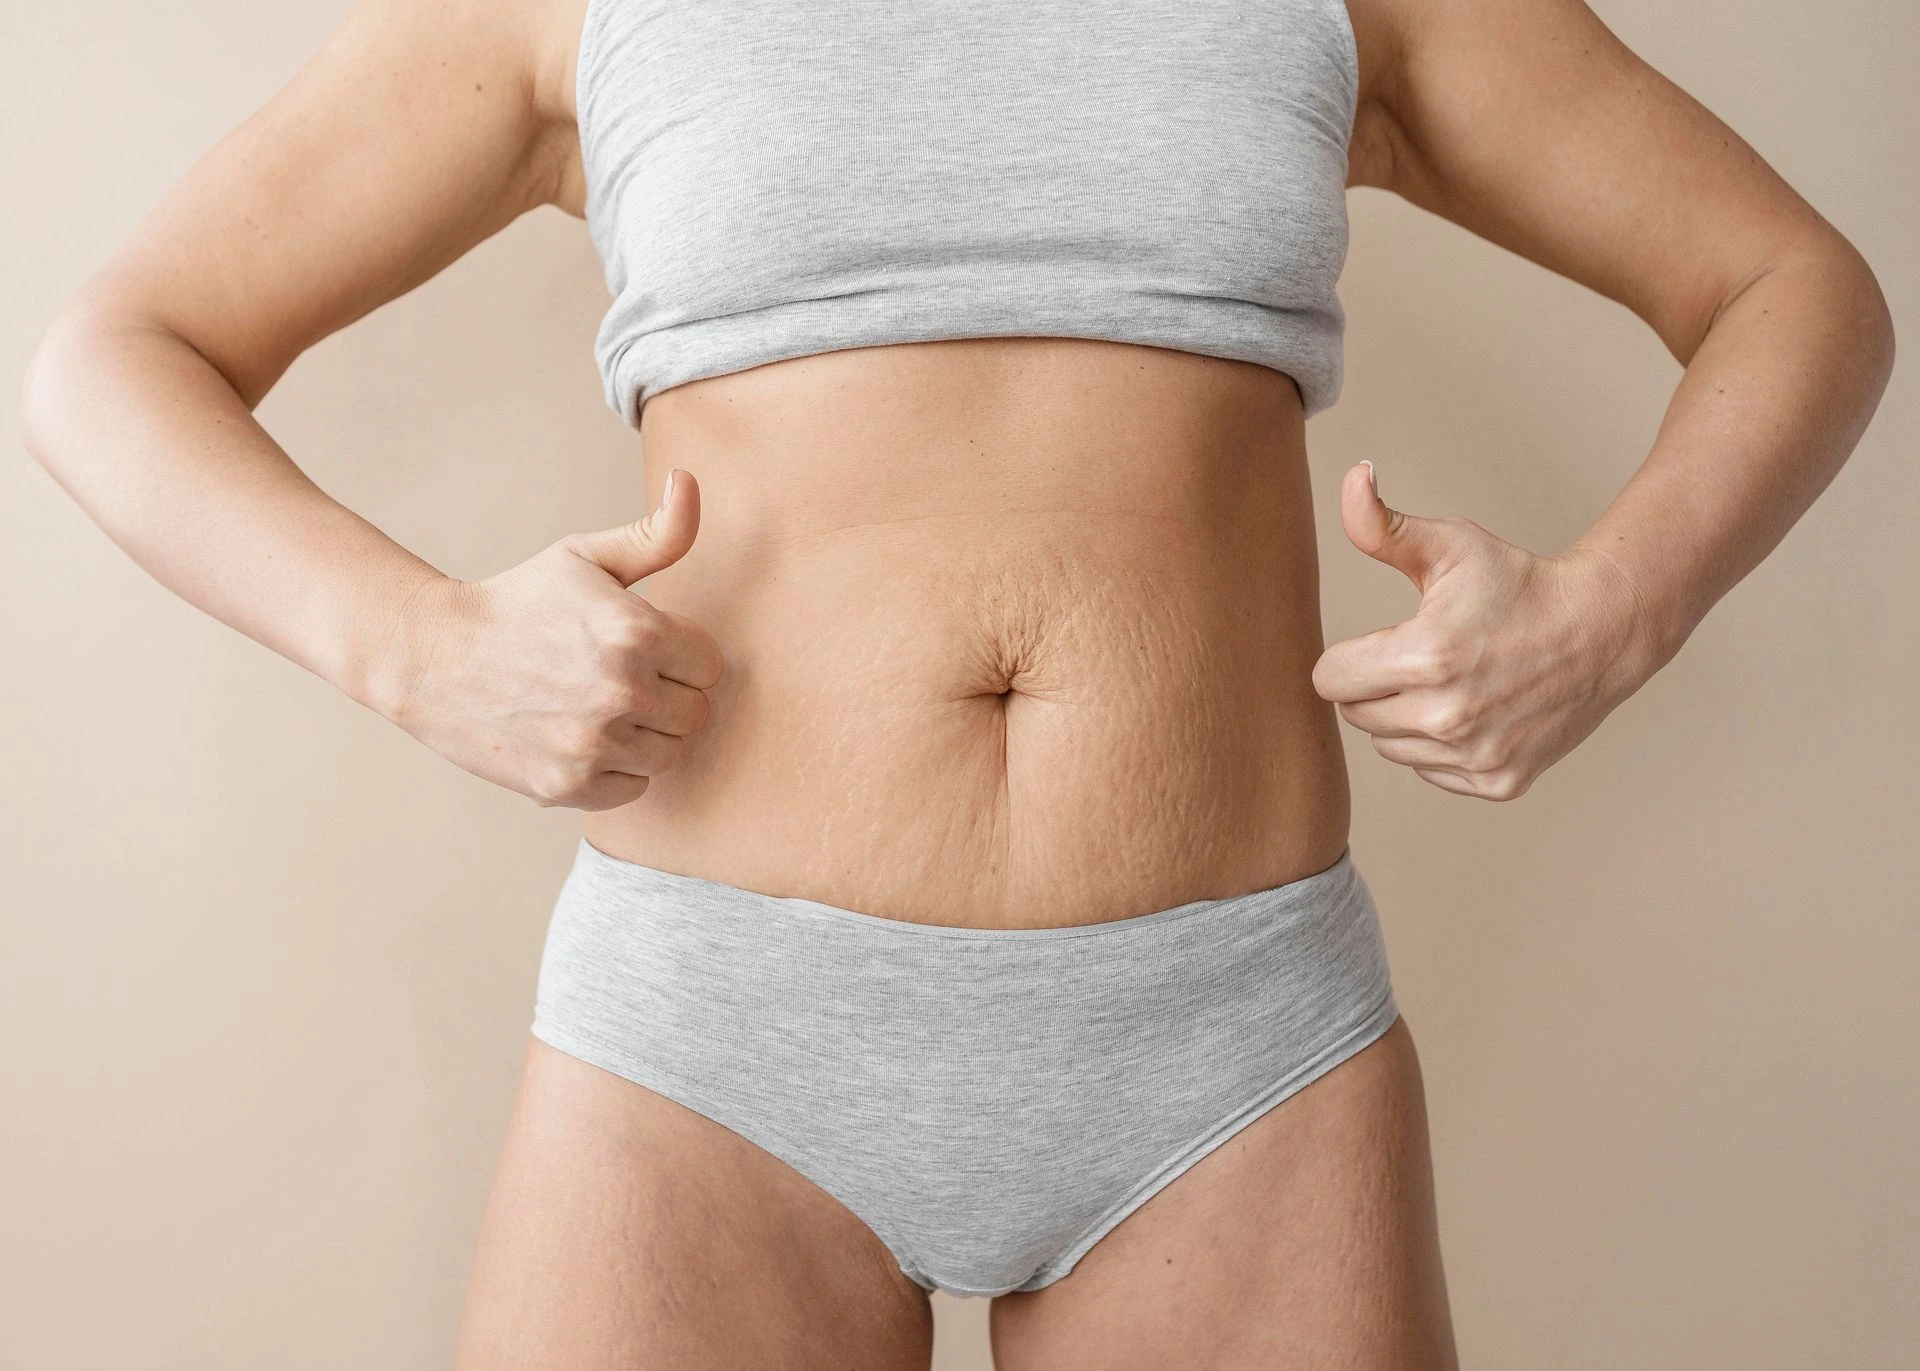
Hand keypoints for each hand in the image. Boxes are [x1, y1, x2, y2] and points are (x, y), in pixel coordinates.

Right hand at [379, 468, 724, 809]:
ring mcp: (593, 742)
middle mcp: (621, 690)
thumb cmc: (519, 602)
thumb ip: (656, 533)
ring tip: (602, 707)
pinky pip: (633, 787)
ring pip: (670, 754)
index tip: (646, 649)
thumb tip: (690, 482)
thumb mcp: (585, 557)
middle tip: (618, 678)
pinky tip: (583, 738)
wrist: (433, 657)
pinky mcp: (569, 783)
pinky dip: (615, 769)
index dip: (681, 656)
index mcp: (635, 631)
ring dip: (646, 735)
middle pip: (695, 713)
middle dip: (667, 695)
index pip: (710, 666)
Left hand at [1312, 461, 1656, 800]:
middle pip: (1356, 715)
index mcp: (1426, 657)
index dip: (1348, 656)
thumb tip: (1352, 476)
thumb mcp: (1450, 545)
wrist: (1602, 628)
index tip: (1381, 640)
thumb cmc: (1520, 583)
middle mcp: (1448, 716)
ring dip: (1405, 718)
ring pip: (1390, 747)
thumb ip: (1382, 524)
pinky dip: (1442, 747)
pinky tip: (1474, 711)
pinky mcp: (1498, 780)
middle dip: (1375, 685)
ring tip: (1450, 682)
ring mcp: (1476, 754)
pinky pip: (1431, 770)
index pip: (1329, 680)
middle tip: (1421, 658)